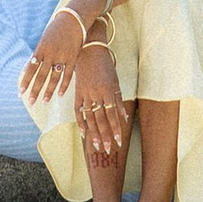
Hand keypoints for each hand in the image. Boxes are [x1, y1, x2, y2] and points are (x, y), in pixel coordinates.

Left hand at [19, 5, 87, 103]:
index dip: (25, 81)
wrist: (73, 18)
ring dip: (48, 91)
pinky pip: (67, 75)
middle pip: (40, 76)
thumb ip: (39, 52)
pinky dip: (63, 85)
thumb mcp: (45, 38)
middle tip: (30, 102)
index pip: (30, 68)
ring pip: (53, 78)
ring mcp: (61, 56)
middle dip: (35, 90)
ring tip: (44, 101)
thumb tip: (31, 64)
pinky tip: (60, 95)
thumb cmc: (57, 27)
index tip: (20, 92)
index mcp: (40, 48)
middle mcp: (50, 54)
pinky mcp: (72, 57)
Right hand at [74, 42, 129, 167]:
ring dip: (93, 133)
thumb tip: (125, 118)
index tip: (118, 142)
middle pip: (100, 119)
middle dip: (104, 136)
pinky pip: (77, 111)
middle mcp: (96, 95)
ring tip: (96, 146)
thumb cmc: (105, 66)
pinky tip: (83, 133)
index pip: (112, 115)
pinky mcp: (77, 93)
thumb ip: (119, 101)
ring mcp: (85, 94)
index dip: (115, 129)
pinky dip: (80, 122)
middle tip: (107, 149)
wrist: (89, 51)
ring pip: (89, 118)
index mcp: (108, 91)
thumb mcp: (116, 82)